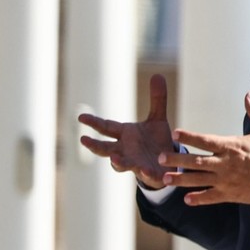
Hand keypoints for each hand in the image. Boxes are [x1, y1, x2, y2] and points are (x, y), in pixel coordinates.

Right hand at [78, 74, 175, 188]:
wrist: (168, 163)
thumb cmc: (156, 141)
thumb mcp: (158, 118)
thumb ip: (157, 99)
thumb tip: (157, 74)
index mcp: (125, 135)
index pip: (105, 127)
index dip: (93, 122)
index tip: (80, 117)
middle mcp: (125, 150)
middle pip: (105, 148)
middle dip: (94, 145)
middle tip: (83, 140)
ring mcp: (135, 163)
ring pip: (120, 164)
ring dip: (117, 162)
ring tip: (114, 159)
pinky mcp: (150, 174)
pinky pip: (145, 174)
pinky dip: (145, 173)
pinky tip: (145, 170)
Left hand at [159, 92, 249, 205]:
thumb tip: (249, 94)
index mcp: (232, 147)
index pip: (206, 140)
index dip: (189, 137)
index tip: (175, 133)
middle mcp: (225, 164)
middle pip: (196, 161)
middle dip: (177, 159)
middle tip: (160, 158)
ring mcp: (226, 181)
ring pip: (198, 180)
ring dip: (181, 179)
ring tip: (165, 179)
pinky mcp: (231, 195)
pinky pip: (211, 197)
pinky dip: (198, 198)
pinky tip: (186, 199)